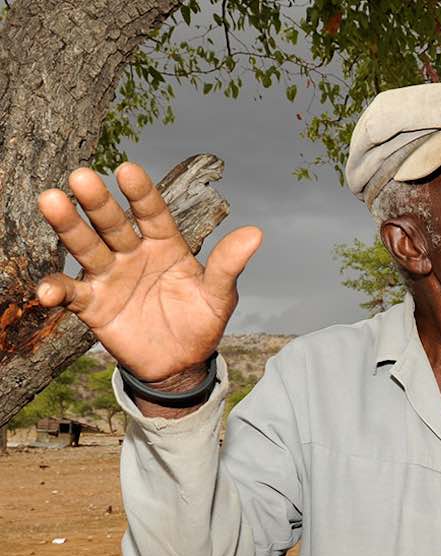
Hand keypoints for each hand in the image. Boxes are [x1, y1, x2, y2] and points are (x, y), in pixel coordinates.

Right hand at [34, 163, 261, 383]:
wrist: (181, 363)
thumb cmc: (201, 322)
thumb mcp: (220, 296)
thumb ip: (228, 265)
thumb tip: (256, 233)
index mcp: (165, 245)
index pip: (153, 213)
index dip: (141, 193)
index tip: (128, 170)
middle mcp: (133, 254)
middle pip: (112, 224)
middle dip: (97, 202)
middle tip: (81, 176)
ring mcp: (110, 276)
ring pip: (86, 247)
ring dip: (69, 227)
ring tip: (51, 201)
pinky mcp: (93, 304)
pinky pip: (72, 293)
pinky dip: (56, 290)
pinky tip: (46, 290)